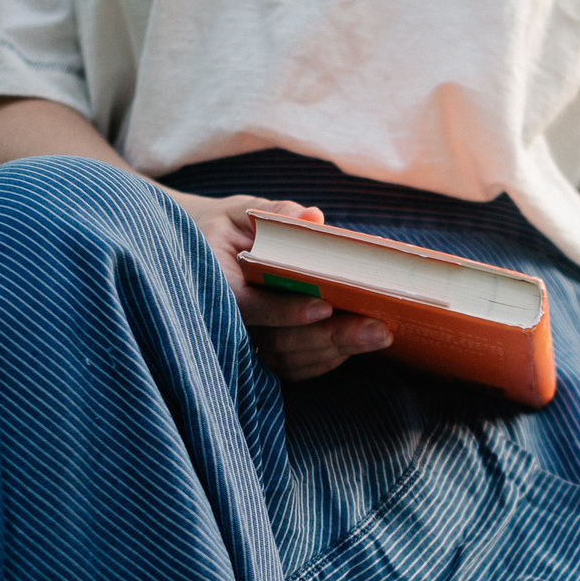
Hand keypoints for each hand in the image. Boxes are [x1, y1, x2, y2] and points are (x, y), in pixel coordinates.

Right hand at [164, 188, 392, 380]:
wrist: (200, 254)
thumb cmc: (225, 229)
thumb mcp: (241, 212)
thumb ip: (274, 213)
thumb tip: (311, 218)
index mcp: (216, 285)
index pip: (249, 307)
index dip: (285, 311)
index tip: (324, 308)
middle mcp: (226, 324)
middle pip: (277, 341)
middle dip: (329, 336)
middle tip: (377, 329)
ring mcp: (245, 345)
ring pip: (288, 360)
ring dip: (335, 351)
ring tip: (379, 336)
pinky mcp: (262, 356)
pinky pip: (293, 368)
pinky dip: (326, 360)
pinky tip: (358, 344)